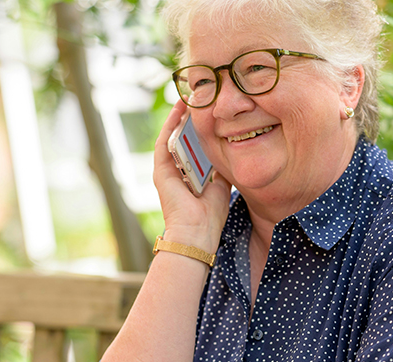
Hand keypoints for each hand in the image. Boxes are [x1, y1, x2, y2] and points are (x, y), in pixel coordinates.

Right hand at [153, 102, 231, 252]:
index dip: (202, 127)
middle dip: (192, 117)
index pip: (196, 146)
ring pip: (173, 135)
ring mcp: (167, 169)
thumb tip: (232, 149)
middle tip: (202, 96)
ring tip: (191, 96)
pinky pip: (165, 142)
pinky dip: (171, 125)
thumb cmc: (210, 217)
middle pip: (184, 137)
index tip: (213, 110)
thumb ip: (221, 168)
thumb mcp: (221, 186)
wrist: (197, 234)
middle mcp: (177, 170)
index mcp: (190, 175)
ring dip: (181, 115)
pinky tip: (179, 109)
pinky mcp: (160, 170)